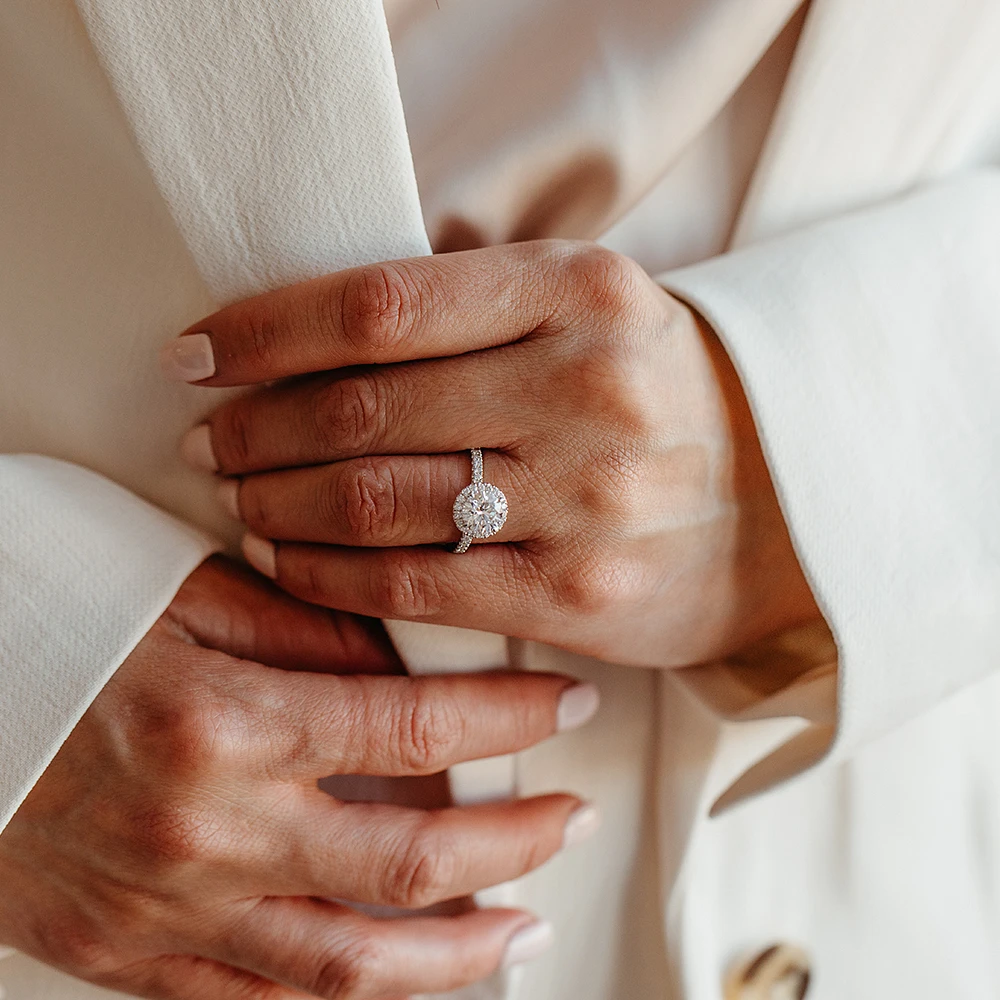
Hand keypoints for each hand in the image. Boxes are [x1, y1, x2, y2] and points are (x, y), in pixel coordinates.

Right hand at [0, 557, 597, 998]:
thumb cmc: (57, 623)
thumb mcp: (183, 594)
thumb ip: (306, 628)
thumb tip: (407, 665)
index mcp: (227, 723)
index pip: (417, 727)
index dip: (509, 717)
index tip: (564, 707)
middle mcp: (207, 830)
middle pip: (407, 861)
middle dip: (514, 841)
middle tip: (569, 817)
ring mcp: (167, 910)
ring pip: (347, 965)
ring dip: (456, 955)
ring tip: (525, 929)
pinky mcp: (125, 956)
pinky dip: (346, 995)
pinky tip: (404, 978)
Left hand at [163, 240, 818, 666]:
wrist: (779, 501)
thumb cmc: (653, 395)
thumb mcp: (583, 313)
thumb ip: (466, 314)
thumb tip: (298, 343)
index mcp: (580, 292)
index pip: (378, 305)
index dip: (264, 331)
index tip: (198, 354)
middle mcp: (587, 388)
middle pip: (362, 410)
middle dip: (253, 428)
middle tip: (206, 439)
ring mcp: (587, 499)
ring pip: (373, 500)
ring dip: (275, 499)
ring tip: (237, 495)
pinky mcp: (578, 592)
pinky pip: (413, 583)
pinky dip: (326, 573)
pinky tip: (288, 557)